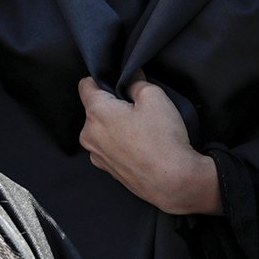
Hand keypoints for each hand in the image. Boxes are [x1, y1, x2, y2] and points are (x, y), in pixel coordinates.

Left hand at [78, 76, 220, 216]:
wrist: (173, 182)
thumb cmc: (162, 138)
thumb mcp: (155, 97)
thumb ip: (137, 81)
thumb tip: (130, 76)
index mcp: (96, 112)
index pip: (85, 85)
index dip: (102, 78)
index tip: (119, 82)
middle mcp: (89, 134)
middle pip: (94, 108)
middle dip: (111, 104)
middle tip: (136, 107)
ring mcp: (96, 155)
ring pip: (101, 129)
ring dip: (115, 125)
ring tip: (141, 129)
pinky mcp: (107, 170)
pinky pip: (108, 148)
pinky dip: (119, 144)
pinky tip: (140, 146)